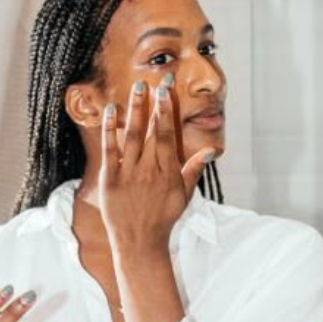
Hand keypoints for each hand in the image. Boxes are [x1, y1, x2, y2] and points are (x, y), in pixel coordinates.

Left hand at [99, 79, 213, 255]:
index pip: (168, 135)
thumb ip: (194, 169)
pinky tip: (110, 110)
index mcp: (168, 172)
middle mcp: (150, 170)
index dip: (167, 111)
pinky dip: (110, 129)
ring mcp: (129, 173)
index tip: (166, 91)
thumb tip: (212, 151)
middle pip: (152, 131)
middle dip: (154, 104)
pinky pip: (110, 149)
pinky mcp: (111, 179)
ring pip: (132, 135)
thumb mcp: (184, 195)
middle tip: (155, 79)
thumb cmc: (163, 218)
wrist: (140, 242)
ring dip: (135, 110)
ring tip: (137, 87)